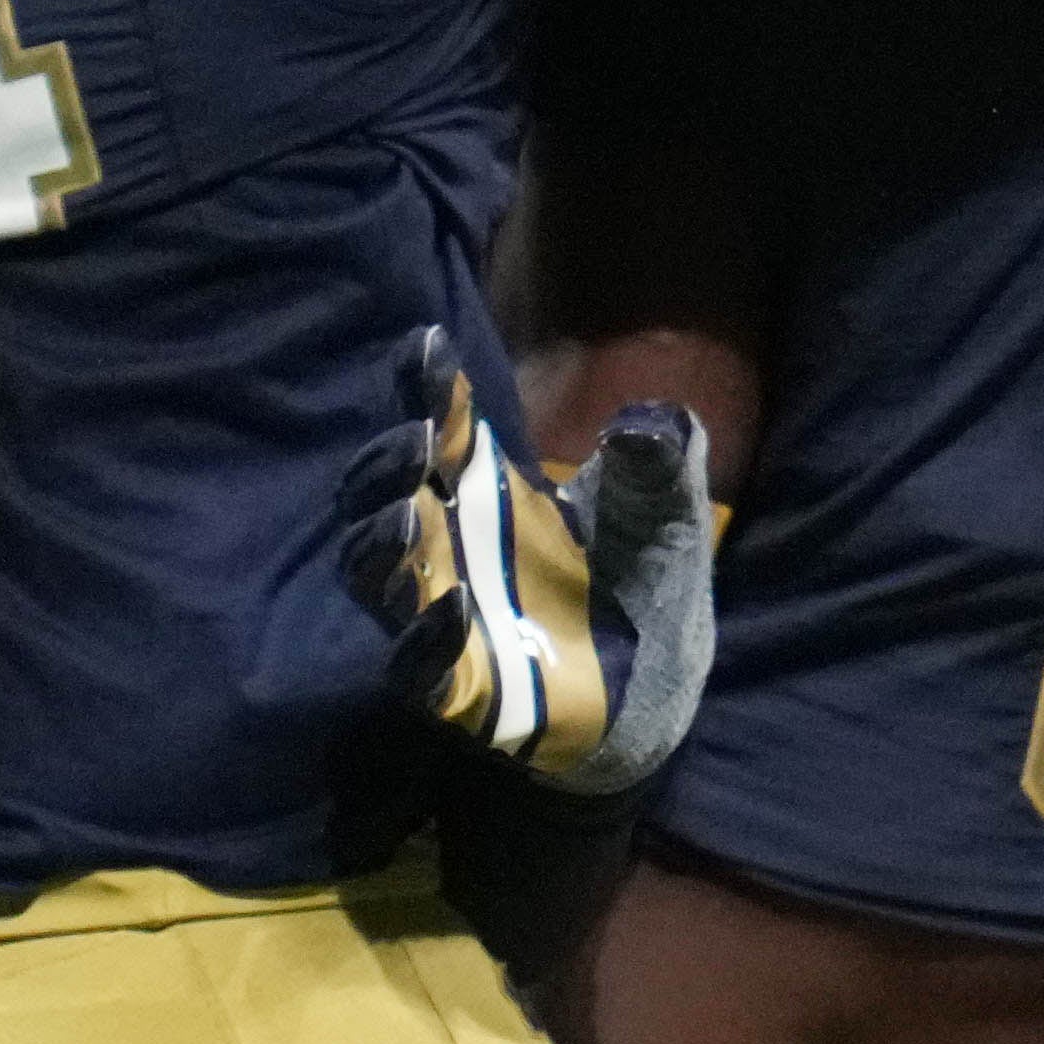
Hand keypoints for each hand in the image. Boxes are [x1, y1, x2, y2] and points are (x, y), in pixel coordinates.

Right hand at [338, 328, 715, 793]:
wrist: (659, 694)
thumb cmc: (645, 584)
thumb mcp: (667, 514)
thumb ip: (664, 462)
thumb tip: (646, 422)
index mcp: (492, 490)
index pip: (445, 426)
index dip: (429, 388)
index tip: (431, 349)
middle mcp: (452, 547)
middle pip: (381, 494)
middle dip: (385, 464)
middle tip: (419, 439)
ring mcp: (444, 616)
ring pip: (376, 578)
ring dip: (381, 546)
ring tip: (408, 518)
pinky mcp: (458, 690)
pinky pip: (416, 670)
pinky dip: (426, 643)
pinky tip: (453, 612)